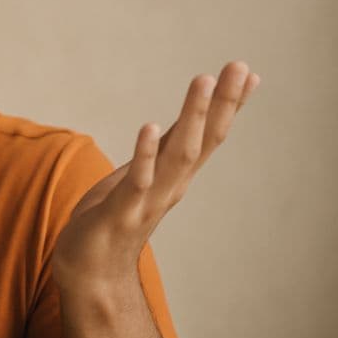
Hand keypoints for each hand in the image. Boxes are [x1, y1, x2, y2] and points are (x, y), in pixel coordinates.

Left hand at [51, 61, 260, 286]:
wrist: (89, 271)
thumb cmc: (114, 216)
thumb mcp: (144, 175)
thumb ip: (163, 150)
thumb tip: (181, 127)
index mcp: (175, 176)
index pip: (209, 136)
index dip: (229, 105)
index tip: (248, 72)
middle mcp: (170, 186)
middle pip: (204, 140)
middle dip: (222, 103)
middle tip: (239, 66)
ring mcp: (148, 199)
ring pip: (177, 154)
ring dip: (192, 117)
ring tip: (203, 81)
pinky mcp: (120, 212)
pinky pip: (137, 181)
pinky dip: (145, 154)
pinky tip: (151, 127)